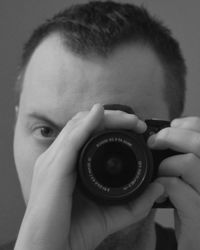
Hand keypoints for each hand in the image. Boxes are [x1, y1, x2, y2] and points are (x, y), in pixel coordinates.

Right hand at [14, 104, 163, 249]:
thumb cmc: (73, 231)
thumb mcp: (110, 213)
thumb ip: (134, 203)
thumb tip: (157, 188)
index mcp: (66, 163)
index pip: (86, 132)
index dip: (110, 124)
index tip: (135, 128)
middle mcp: (57, 157)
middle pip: (83, 123)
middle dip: (111, 117)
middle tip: (135, 121)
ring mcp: (53, 161)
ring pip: (78, 125)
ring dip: (104, 118)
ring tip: (129, 119)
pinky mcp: (53, 169)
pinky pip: (71, 140)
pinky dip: (86, 125)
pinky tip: (100, 115)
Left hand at [148, 117, 199, 249]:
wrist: (198, 239)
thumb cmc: (194, 203)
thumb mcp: (195, 175)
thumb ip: (188, 153)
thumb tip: (170, 131)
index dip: (187, 124)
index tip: (171, 127)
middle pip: (199, 143)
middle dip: (171, 136)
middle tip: (154, 142)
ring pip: (188, 162)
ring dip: (166, 165)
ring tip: (162, 174)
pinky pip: (176, 186)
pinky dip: (162, 184)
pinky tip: (161, 191)